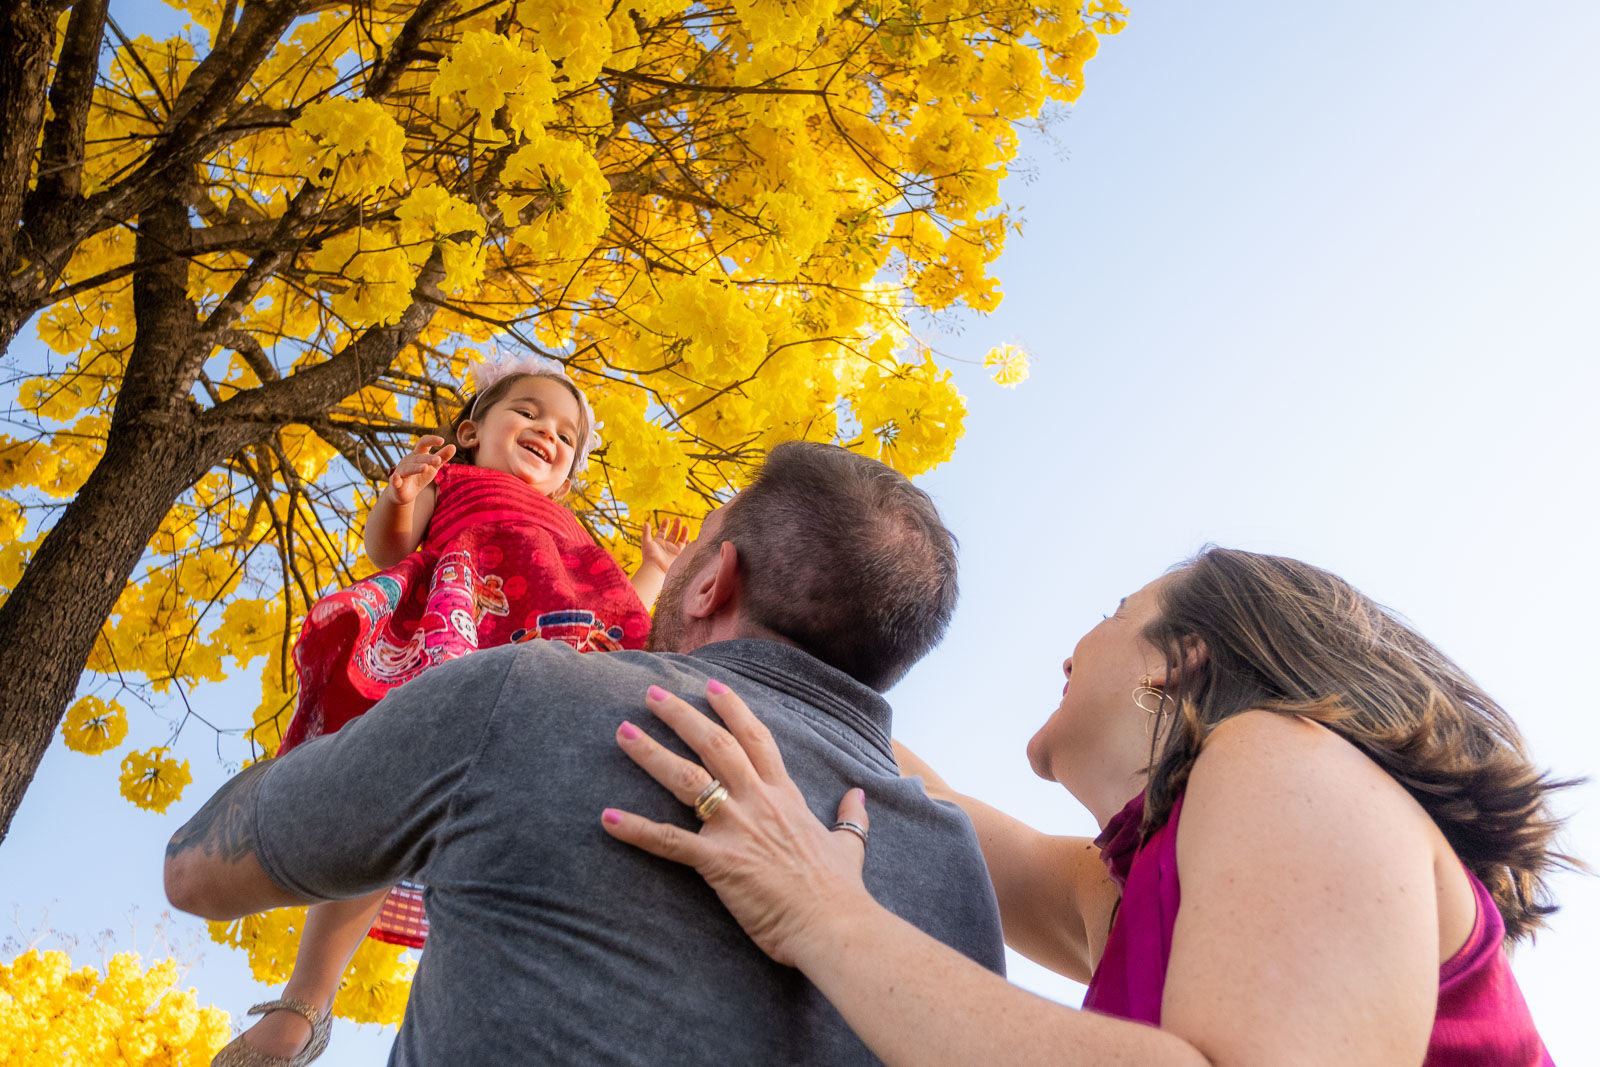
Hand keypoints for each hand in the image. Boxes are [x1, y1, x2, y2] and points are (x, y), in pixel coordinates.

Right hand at [387, 436, 454, 504]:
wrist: (404, 493)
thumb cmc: (420, 476)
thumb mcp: (433, 467)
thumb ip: (442, 457)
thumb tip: (453, 446)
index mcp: (417, 455)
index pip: (423, 444)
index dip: (431, 440)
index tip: (442, 440)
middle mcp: (408, 461)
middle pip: (418, 457)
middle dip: (428, 459)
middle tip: (438, 460)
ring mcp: (401, 472)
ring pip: (408, 468)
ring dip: (416, 468)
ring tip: (425, 468)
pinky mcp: (396, 484)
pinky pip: (395, 481)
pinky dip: (395, 480)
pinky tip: (396, 478)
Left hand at [601, 681, 873, 967]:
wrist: (835, 924)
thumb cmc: (841, 891)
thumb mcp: (849, 846)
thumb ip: (850, 817)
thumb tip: (858, 796)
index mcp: (784, 796)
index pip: (756, 739)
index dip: (732, 709)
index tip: (710, 686)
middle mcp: (758, 802)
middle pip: (715, 745)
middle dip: (681, 716)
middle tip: (651, 694)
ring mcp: (737, 829)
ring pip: (687, 779)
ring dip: (652, 753)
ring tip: (623, 732)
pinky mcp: (719, 862)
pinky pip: (669, 842)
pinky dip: (636, 829)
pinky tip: (607, 818)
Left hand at [638, 517, 689, 572]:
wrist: (656, 569)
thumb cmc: (649, 557)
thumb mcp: (646, 542)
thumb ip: (646, 532)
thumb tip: (646, 523)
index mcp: (658, 542)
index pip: (662, 531)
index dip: (665, 525)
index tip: (668, 519)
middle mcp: (666, 545)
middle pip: (673, 534)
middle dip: (676, 526)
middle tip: (679, 518)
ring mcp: (673, 550)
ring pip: (680, 539)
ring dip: (683, 533)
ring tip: (685, 526)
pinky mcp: (679, 555)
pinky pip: (685, 548)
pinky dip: (688, 544)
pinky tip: (688, 539)